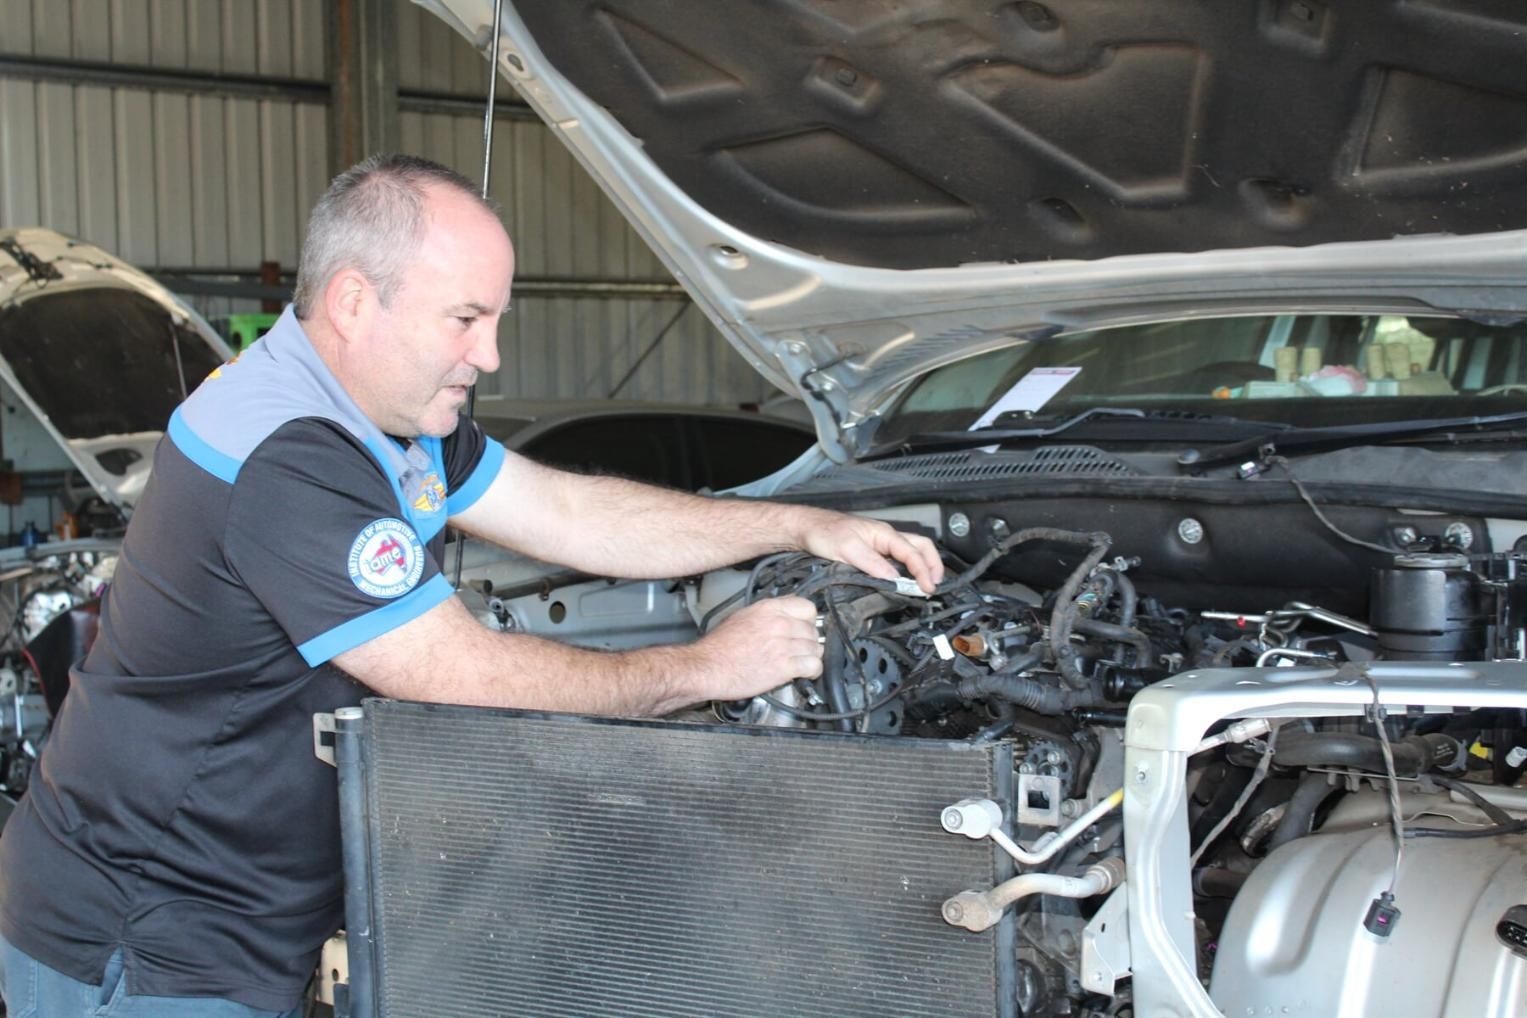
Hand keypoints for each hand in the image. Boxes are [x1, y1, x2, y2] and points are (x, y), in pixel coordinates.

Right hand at [683, 596, 822, 701]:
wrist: (707, 667)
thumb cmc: (718, 646)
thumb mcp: (741, 616)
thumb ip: (766, 613)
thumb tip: (783, 611)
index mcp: (769, 609)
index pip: (808, 607)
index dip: (809, 620)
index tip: (805, 627)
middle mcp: (779, 624)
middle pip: (813, 630)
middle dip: (809, 641)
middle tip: (800, 649)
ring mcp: (783, 645)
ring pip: (816, 648)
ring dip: (811, 656)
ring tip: (802, 661)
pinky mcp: (784, 667)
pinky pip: (813, 666)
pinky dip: (813, 671)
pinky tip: (805, 673)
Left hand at [800, 512, 943, 592]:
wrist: (806, 528)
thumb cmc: (824, 532)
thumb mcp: (848, 549)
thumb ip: (872, 564)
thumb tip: (894, 579)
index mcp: (884, 534)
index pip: (912, 552)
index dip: (923, 571)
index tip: (927, 588)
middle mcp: (886, 537)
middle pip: (920, 546)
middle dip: (932, 565)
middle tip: (934, 585)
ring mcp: (880, 543)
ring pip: (912, 551)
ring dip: (923, 566)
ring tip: (926, 584)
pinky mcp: (872, 551)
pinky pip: (898, 558)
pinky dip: (908, 568)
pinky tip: (906, 580)